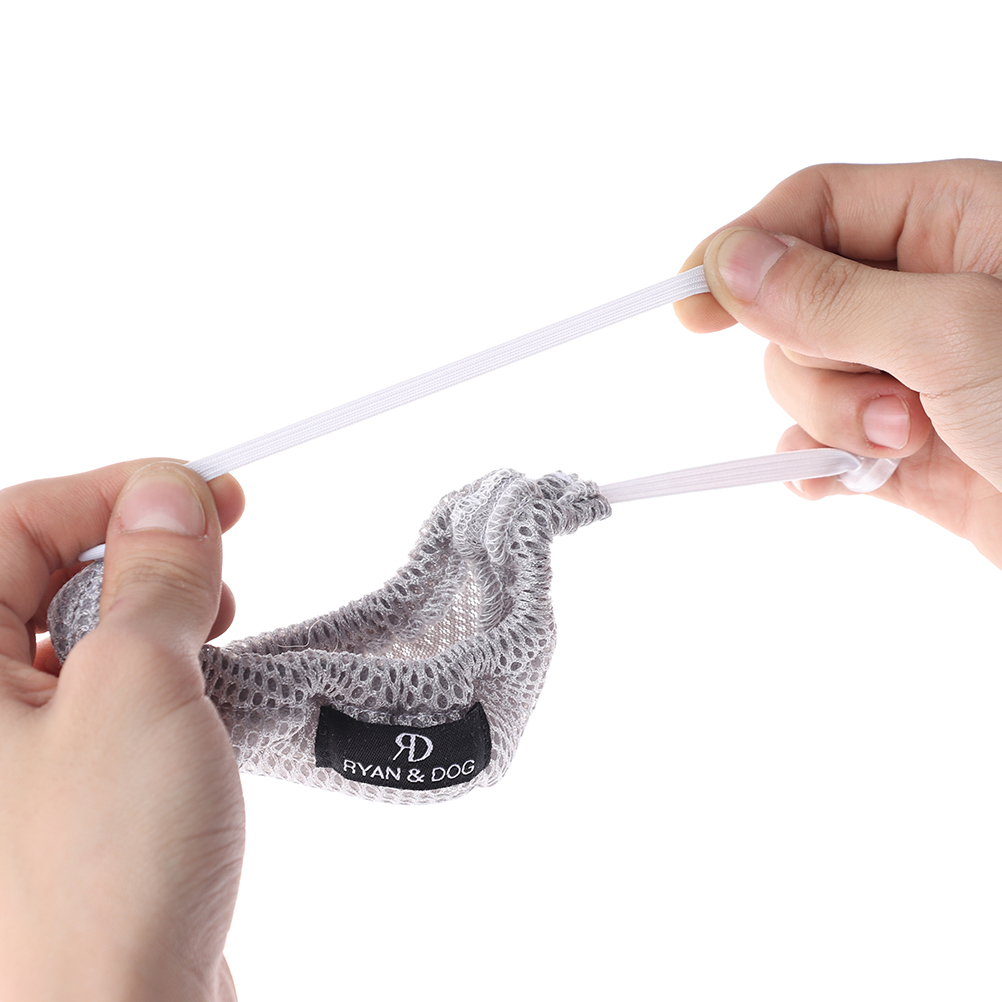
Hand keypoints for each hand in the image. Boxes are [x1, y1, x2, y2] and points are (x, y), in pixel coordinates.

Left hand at [0, 460, 244, 1000]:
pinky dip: (164, 668)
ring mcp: (17, 750)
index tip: (198, 492)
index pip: (14, 525)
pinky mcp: (68, 785)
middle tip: (220, 540)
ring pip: (85, 631)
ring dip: (159, 607)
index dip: (112, 494)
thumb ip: (153, 576)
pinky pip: (108, 690)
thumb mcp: (138, 690)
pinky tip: (208, 682)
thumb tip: (168, 495)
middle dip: (139, 547)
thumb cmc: (98, 880)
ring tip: (220, 621)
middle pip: (45, 573)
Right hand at [674, 158, 1001, 567]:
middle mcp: (928, 291)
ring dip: (832, 421)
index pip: (813, 208)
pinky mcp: (909, 447)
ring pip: (804, 378)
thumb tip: (731, 265)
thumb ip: (834, 295)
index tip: (689, 307)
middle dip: (816, 361)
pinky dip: (817, 465)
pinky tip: (836, 483)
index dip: (744, 250)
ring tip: (908, 446)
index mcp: (954, 223)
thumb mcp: (956, 332)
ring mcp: (914, 373)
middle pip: (796, 302)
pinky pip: (822, 444)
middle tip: (884, 401)